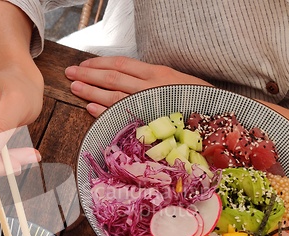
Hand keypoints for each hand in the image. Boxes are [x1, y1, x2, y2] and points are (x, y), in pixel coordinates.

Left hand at [65, 56, 211, 116]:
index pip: (122, 64)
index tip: (84, 64)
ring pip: (114, 93)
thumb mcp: (177, 85)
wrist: (219, 120)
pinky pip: (123, 114)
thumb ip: (154, 84)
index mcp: (157, 74)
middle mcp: (151, 85)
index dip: (100, 63)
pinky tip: (90, 107)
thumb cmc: (197, 103)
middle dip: (89, 74)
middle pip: (113, 76)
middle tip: (69, 73)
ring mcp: (150, 102)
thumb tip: (131, 86)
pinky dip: (104, 110)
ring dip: (91, 90)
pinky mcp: (151, 120)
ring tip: (74, 87)